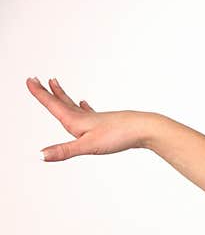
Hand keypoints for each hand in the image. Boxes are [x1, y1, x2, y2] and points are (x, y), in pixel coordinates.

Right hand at [26, 76, 154, 160]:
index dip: (41, 94)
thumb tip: (41, 155)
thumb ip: (64, 151)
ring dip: (63, 96)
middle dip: (49, 92)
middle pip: (62, 103)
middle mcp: (85, 118)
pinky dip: (84, 108)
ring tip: (55, 85)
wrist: (144, 130)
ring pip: (75, 106)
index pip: (53, 105)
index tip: (30, 79)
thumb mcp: (88, 146)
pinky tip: (85, 105)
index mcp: (76, 121)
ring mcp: (97, 120)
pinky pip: (91, 114)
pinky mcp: (108, 124)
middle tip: (38, 79)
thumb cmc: (118, 136)